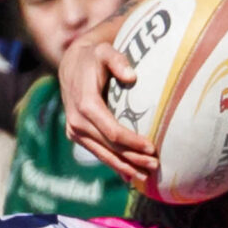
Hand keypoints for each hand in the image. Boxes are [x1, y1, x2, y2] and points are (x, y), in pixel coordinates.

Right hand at [57, 31, 155, 187]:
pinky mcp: (76, 135)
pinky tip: (129, 175)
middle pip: (109, 146)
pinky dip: (113, 164)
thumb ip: (118, 61)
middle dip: (133, 158)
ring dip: (124, 166)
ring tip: (145, 176)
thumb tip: (132, 76)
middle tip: (155, 166)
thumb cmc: (94, 57)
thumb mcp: (105, 51)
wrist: (72, 65)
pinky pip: (97, 152)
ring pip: (103, 154)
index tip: (152, 147)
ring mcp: (75, 130)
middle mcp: (77, 121)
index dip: (132, 142)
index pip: (112, 130)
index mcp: (85, 104)